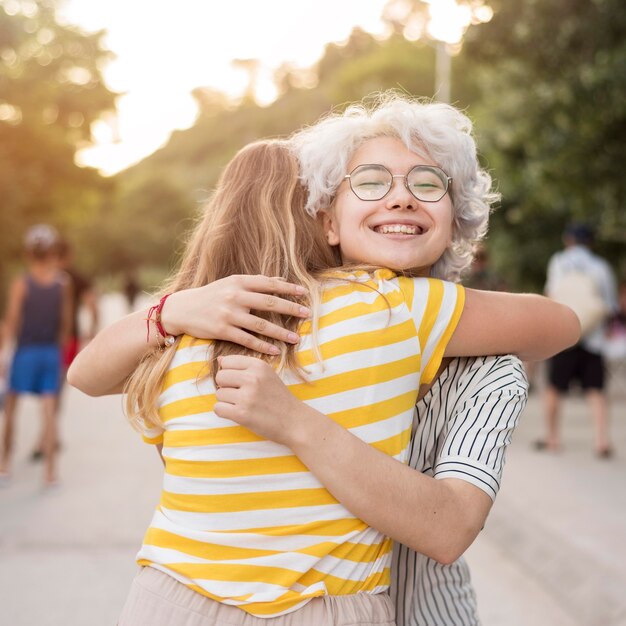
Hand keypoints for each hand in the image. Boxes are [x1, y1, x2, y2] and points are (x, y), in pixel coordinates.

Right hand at [160, 275, 308, 354]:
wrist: (181, 309)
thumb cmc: (210, 296)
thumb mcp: (230, 284)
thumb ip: (253, 283)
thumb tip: (279, 280)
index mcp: (238, 282)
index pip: (268, 283)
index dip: (287, 288)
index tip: (303, 292)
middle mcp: (235, 296)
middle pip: (269, 302)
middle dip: (290, 309)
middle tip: (307, 314)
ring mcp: (229, 314)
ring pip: (261, 324)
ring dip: (280, 332)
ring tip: (295, 339)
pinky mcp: (222, 330)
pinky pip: (247, 340)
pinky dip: (263, 346)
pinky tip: (275, 350)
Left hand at [214, 355, 304, 444]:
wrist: (294, 421)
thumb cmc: (278, 398)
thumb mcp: (266, 375)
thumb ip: (244, 366)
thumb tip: (219, 359)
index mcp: (259, 366)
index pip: (227, 361)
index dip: (230, 372)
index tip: (240, 382)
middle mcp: (253, 378)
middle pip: (220, 376)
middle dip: (225, 386)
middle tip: (240, 394)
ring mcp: (247, 396)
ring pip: (218, 394)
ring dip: (226, 401)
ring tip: (243, 405)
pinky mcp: (242, 414)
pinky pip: (218, 409)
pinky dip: (224, 412)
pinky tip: (238, 413)